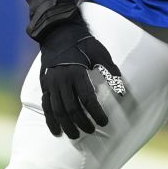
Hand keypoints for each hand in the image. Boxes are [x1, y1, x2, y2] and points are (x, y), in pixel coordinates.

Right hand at [37, 20, 125, 138]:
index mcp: (76, 72)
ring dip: (66, 125)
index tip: (104, 122)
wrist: (58, 33)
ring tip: (75, 135)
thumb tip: (122, 92)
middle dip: (82, 122)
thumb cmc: (82, 43)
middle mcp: (62, 80)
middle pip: (71, 108)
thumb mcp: (100, 53)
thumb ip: (111, 71)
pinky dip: (50, 120)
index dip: (96, 113)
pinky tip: (56, 130)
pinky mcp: (44, 85)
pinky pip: (46, 106)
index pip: (87, 99)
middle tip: (91, 130)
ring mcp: (51, 83)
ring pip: (58, 110)